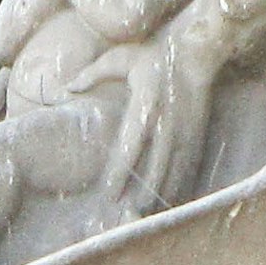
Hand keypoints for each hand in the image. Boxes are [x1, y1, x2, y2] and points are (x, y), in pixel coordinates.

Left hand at [109, 0, 234, 212]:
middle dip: (138, 192)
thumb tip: (68, 87)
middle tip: (123, 214)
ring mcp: (184, 129)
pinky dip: (180, 183)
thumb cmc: (154, 51)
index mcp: (145, 105)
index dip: (120, 173)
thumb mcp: (121, 56)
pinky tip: (170, 198)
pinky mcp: (197, 132)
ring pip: (172, 169)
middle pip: (152, 166)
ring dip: (159, 193)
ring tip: (143, 214)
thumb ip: (93, 72)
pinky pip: (188, 164)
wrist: (197, 49)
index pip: (131, 146)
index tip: (108, 193)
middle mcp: (166, 122)